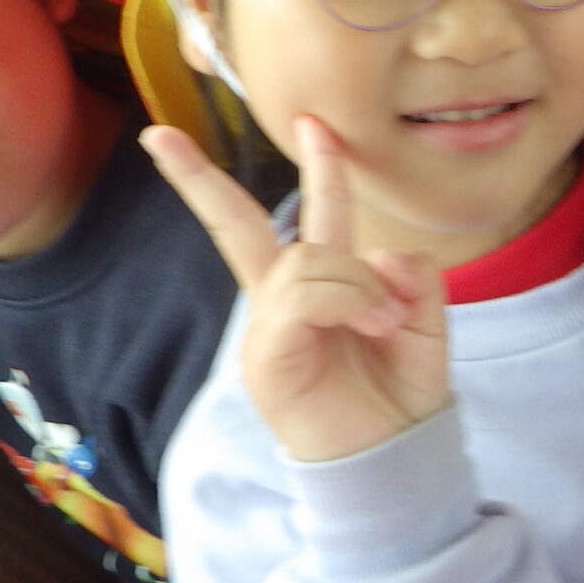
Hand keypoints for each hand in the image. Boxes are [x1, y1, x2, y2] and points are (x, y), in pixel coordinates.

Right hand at [142, 117, 449, 462]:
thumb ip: (413, 277)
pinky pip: (300, 297)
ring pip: (305, 259)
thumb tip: (384, 250)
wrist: (395, 461)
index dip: (304, 170)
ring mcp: (268, 330)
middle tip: (159, 139)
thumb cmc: (402, 395)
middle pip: (237, 227)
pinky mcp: (267, 358)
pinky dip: (347, 298)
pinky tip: (374, 322)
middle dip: (199, 180)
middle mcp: (282, 302)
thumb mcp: (424, 322)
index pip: (293, 222)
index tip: (292, 122)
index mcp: (316, 288)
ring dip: (356, 279)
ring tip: (385, 318)